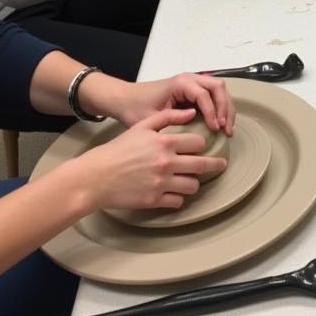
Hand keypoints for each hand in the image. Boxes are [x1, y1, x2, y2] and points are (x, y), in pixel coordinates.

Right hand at [75, 107, 227, 210]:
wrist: (95, 176)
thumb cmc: (118, 150)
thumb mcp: (142, 126)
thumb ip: (168, 117)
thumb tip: (191, 113)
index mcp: (164, 142)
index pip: (198, 143)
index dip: (201, 144)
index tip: (202, 147)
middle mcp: (166, 163)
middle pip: (201, 165)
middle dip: (214, 165)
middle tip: (220, 165)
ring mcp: (160, 183)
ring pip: (192, 186)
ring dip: (194, 183)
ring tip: (191, 180)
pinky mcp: (153, 200)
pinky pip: (177, 202)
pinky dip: (178, 198)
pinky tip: (175, 194)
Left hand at [99, 73, 234, 134]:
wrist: (125, 99)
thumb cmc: (135, 107)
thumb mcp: (151, 118)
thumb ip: (171, 121)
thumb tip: (195, 127)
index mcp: (180, 83)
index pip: (204, 95)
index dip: (212, 112)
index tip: (214, 129)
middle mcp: (189, 79)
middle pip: (218, 87)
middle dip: (224, 108)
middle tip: (225, 129)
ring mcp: (193, 83)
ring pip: (219, 89)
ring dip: (226, 108)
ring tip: (226, 129)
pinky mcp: (193, 91)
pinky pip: (213, 95)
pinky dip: (220, 108)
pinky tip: (220, 124)